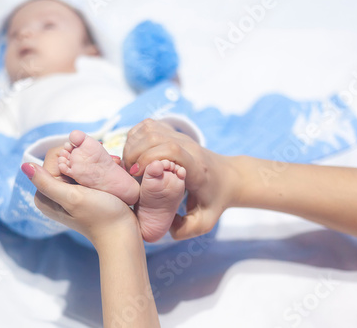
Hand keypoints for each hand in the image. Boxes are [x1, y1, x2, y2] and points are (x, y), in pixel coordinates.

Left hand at [25, 163, 138, 247]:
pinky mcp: (81, 193)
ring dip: (91, 160)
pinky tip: (109, 167)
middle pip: (63, 161)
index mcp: (44, 195)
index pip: (52, 159)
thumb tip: (24, 166)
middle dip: (82, 156)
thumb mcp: (72, 198)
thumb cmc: (100, 216)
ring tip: (110, 161)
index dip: (70, 153)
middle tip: (105, 157)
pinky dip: (95, 167)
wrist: (122, 233)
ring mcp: (67, 193)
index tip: (89, 156)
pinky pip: (83, 172)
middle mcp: (52, 193)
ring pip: (75, 164)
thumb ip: (47, 183)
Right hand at [123, 119, 241, 239]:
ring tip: (129, 165)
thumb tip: (164, 226)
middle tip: (128, 173)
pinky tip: (134, 154)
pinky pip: (148, 126)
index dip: (149, 159)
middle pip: (155, 137)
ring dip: (132, 145)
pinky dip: (136, 137)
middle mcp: (189, 147)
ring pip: (149, 129)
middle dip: (134, 153)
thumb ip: (185, 229)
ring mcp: (181, 137)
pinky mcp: (174, 132)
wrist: (228, 178)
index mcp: (196, 168)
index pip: (172, 151)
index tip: (137, 175)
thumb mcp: (205, 221)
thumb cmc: (214, 200)